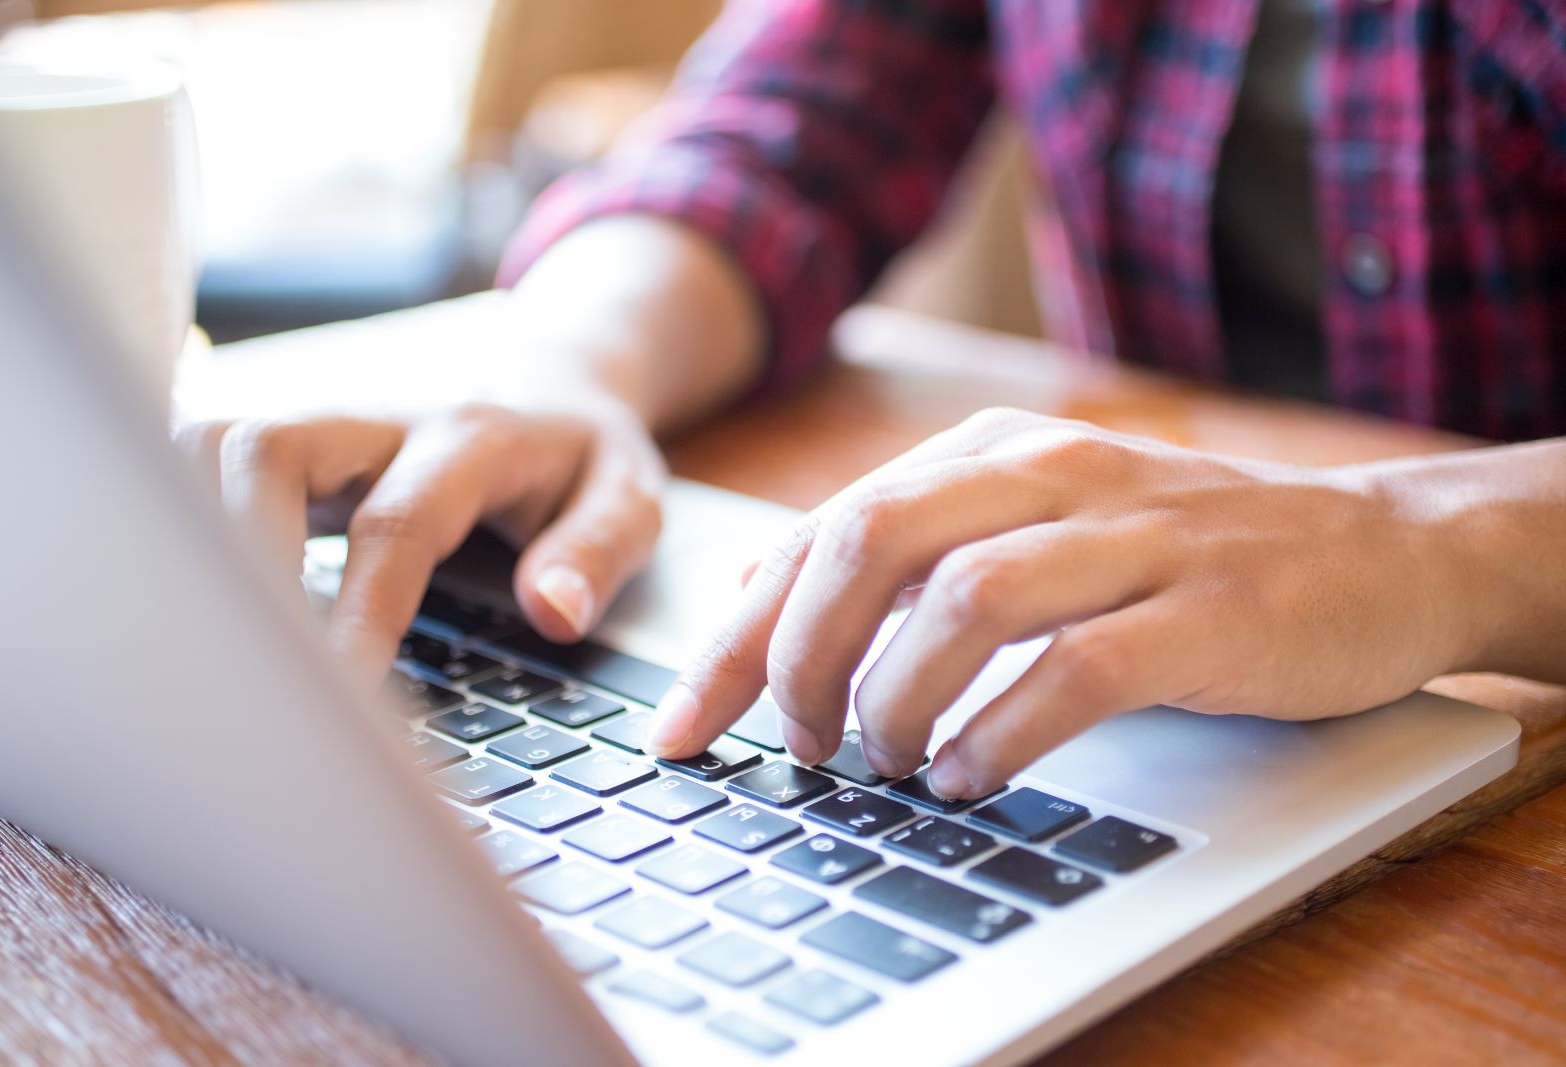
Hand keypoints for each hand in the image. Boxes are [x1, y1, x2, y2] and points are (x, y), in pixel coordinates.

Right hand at [176, 393, 664, 674]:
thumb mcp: (631, 499)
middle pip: (271, 449)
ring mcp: (329, 429)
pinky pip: (209, 458)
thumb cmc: (584, 459)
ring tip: (200, 634)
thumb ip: (599, 550)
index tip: (342, 694)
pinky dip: (181, 513)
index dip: (362, 611)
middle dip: (241, 548)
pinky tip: (185, 592)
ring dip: (194, 524)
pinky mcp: (296, 447)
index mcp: (473, 441)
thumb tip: (554, 612)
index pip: (399, 524)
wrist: (552, 384)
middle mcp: (384, 423)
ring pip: (219, 442)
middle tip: (244, 662)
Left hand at [646, 408, 1475, 798]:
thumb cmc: (1182, 554)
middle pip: (869, 541)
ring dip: (896, 697)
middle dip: (797, 655)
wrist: (1383, 548)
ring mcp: (1135, 537)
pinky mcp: (1209, 609)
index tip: (687, 724)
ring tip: (885, 762)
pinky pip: (1077, 666)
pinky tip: (975, 774)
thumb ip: (906, 553)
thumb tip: (760, 602)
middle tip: (794, 744)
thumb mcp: (1030, 524)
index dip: (738, 633)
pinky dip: (1005, 730)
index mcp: (992, 452)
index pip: (825, 529)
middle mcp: (1051, 475)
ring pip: (964, 598)